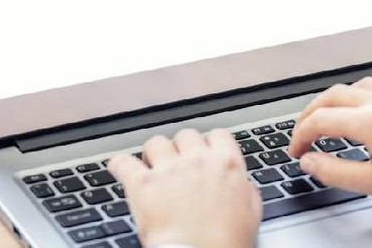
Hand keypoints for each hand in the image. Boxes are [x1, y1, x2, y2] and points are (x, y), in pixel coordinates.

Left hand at [108, 129, 261, 247]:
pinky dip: (119, 164)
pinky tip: (119, 167)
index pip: (217, 135)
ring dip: (154, 154)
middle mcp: (197, 160)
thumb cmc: (226, 243)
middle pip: (185, 135)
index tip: (203, 152)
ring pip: (156, 142)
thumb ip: (247, 191)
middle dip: (181, 149)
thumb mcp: (252, 215)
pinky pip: (124, 162)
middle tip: (178, 164)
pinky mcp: (143, 184)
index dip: (209, 144)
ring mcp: (169, 170)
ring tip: (152, 167)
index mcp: (227, 164)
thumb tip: (242, 184)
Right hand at [288, 78, 371, 215]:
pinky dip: (362, 97)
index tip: (296, 150)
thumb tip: (310, 161)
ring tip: (331, 120)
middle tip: (304, 133)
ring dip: (336, 100)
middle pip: (332, 95)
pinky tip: (367, 114)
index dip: (299, 135)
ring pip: (357, 86)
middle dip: (311, 113)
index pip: (320, 119)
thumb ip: (336, 171)